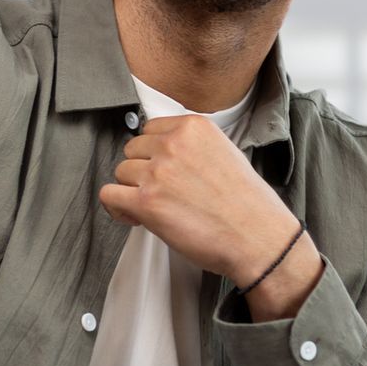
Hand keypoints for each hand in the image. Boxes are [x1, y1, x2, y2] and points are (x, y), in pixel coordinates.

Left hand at [98, 113, 301, 282]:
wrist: (258, 237)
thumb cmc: (247, 205)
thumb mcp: (224, 153)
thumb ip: (191, 147)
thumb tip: (162, 154)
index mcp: (193, 127)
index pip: (151, 129)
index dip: (153, 154)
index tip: (163, 171)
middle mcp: (173, 144)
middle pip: (132, 150)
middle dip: (142, 172)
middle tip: (161, 194)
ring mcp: (158, 172)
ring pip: (121, 172)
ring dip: (131, 191)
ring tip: (153, 208)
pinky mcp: (146, 202)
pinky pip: (109, 195)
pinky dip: (116, 208)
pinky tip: (134, 218)